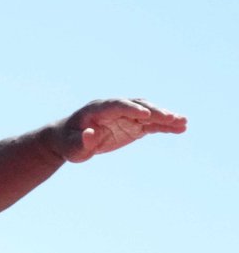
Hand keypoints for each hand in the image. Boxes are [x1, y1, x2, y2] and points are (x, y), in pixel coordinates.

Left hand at [59, 98, 186, 163]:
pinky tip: (180, 128)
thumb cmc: (69, 143)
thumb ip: (81, 142)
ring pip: (148, 113)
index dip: (131, 110)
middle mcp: (115, 108)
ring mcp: (126, 115)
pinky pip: (150, 124)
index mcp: (99, 109)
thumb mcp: (71, 147)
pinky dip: (164, 126)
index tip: (145, 116)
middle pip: (138, 106)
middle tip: (171, 118)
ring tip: (183, 123)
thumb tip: (90, 135)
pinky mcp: (132, 124)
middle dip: (154, 112)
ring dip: (165, 118)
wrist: (70, 139)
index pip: (118, 106)